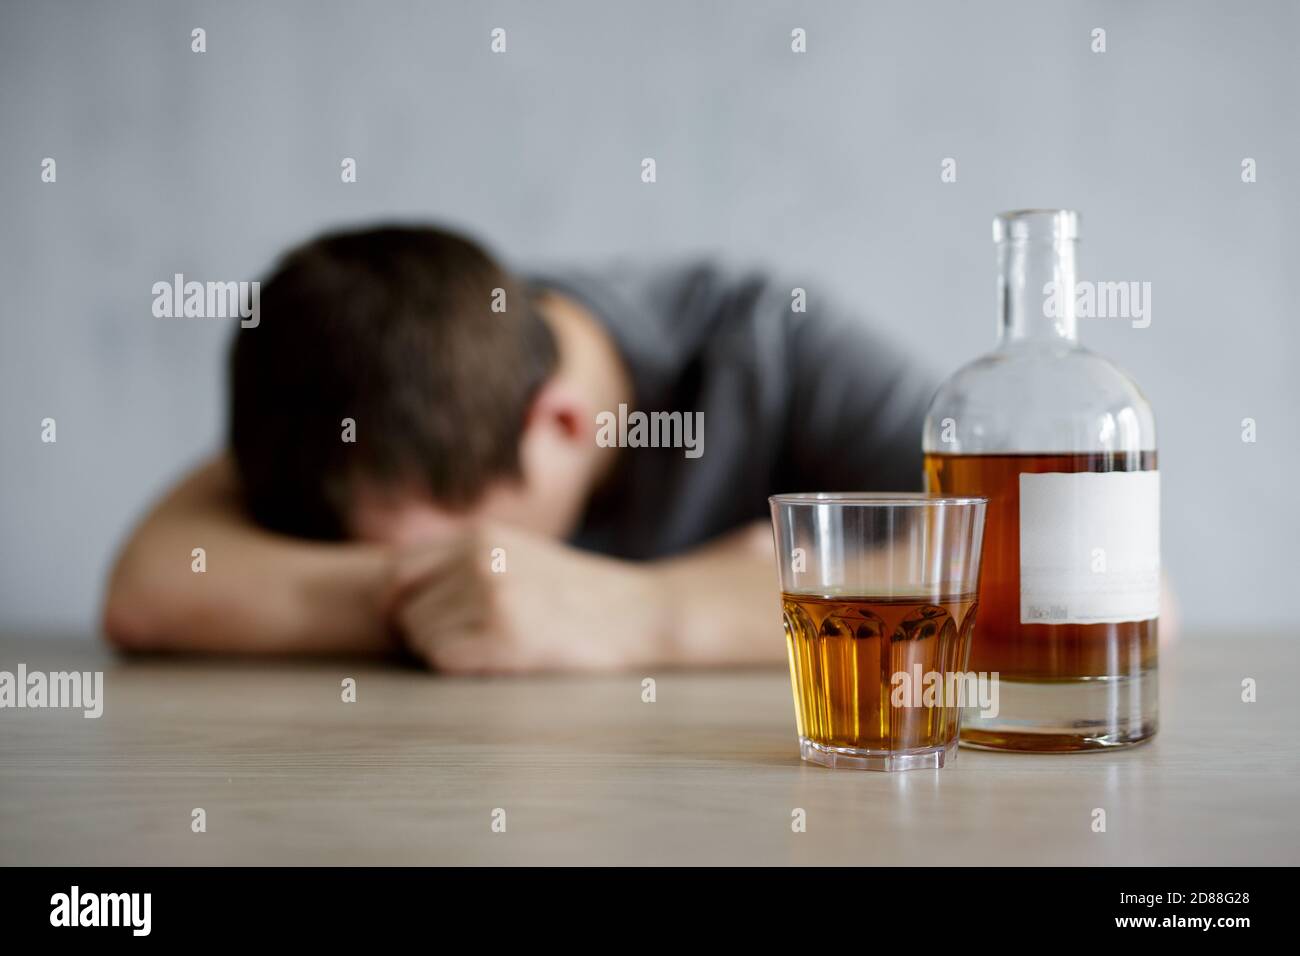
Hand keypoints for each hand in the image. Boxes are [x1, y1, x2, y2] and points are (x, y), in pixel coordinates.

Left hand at [384, 523, 668, 673]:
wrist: (637, 613)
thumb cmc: (576, 593)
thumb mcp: (518, 553)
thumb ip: (465, 560)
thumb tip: (394, 589)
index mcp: (481, 535)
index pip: (399, 568)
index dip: (399, 602)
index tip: (420, 621)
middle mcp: (481, 558)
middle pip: (402, 605)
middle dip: (419, 630)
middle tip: (458, 643)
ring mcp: (493, 595)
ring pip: (420, 635)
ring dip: (442, 652)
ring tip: (486, 649)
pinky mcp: (506, 635)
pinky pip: (444, 659)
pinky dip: (459, 667)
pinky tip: (494, 661)